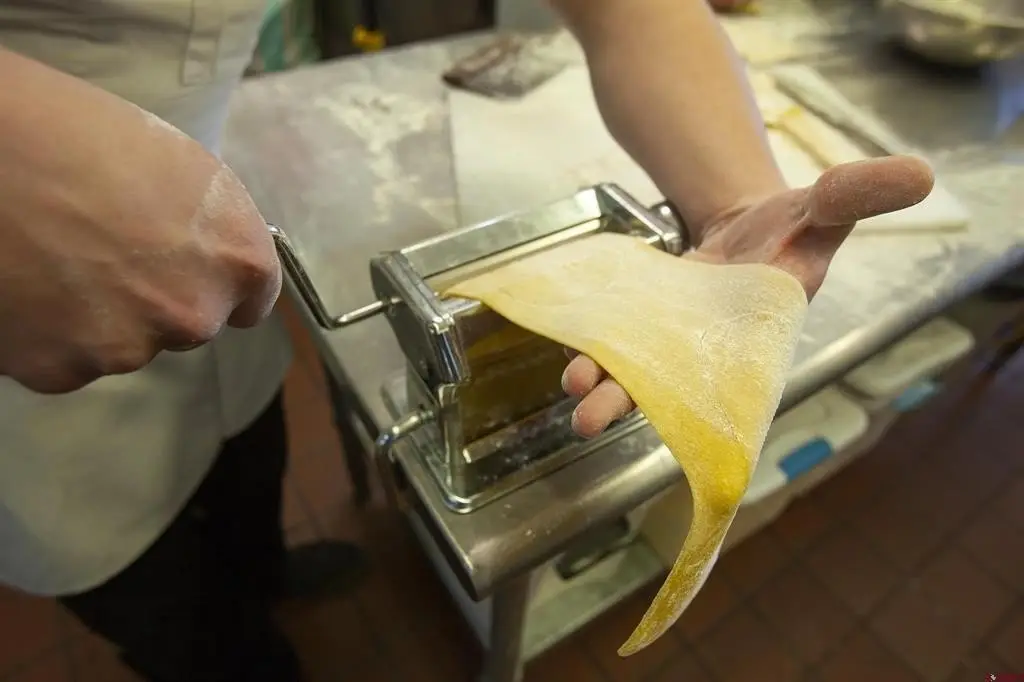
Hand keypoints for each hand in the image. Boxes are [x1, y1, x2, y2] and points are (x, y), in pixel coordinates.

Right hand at [0, 50, 280, 393]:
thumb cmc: (71, 130)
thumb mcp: (171, 163)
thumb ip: (201, 224)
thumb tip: (200, 247)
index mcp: (237, 255)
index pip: (253, 297)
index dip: (218, 282)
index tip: (197, 274)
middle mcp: (195, 313)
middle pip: (189, 321)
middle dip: (156, 297)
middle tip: (103, 251)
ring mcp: (129, 347)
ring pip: (124, 342)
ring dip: (99, 316)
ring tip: (51, 258)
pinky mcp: (62, 370)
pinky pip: (65, 359)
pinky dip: (47, 335)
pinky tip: (22, 285)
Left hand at [563, 156, 934, 436]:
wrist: (753, 223)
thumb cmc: (793, 226)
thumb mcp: (823, 204)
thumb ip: (856, 195)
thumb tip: (920, 174)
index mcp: (763, 326)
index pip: (739, 369)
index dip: (712, 391)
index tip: (678, 412)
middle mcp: (715, 344)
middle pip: (672, 381)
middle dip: (633, 398)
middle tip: (589, 417)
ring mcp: (677, 335)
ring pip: (637, 366)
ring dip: (604, 379)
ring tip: (572, 385)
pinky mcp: (648, 318)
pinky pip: (620, 337)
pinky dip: (596, 344)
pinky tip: (570, 351)